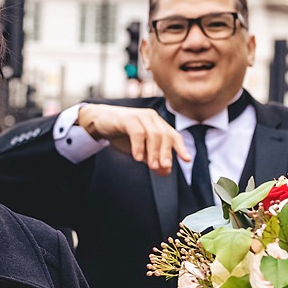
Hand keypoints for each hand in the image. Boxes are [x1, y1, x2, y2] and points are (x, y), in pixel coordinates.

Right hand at [76, 104, 190, 175]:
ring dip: (154, 152)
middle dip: (166, 153)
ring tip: (152, 166)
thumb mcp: (139, 149)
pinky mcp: (128, 118)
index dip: (180, 148)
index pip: (173, 135)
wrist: (101, 121)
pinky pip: (137, 132)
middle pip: (165, 136)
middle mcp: (152, 118)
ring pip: (153, 134)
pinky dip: (139, 146)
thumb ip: (152, 158)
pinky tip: (138, 158)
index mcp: (158, 124)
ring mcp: (141, 116)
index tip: (186, 160)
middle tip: (164, 167)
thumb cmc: (122, 134)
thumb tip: (165, 171)